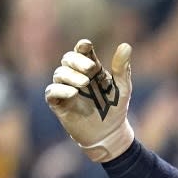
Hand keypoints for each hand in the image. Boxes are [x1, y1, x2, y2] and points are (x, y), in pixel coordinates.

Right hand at [45, 39, 134, 162]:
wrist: (109, 133)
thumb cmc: (116, 108)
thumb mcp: (123, 87)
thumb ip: (122, 68)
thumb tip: (126, 45)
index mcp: (92, 69)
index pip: (82, 51)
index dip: (82, 47)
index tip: (85, 46)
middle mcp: (77, 76)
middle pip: (68, 59)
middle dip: (77, 61)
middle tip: (90, 68)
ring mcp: (66, 89)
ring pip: (59, 74)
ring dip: (71, 75)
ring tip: (85, 83)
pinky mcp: (59, 104)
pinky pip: (52, 92)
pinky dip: (60, 90)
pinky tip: (73, 93)